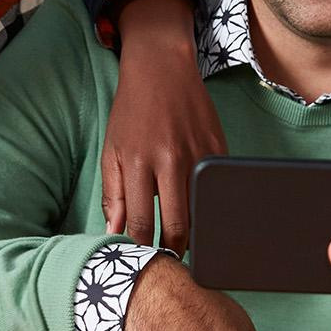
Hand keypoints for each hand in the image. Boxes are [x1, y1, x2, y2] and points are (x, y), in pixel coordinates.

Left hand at [105, 0, 225, 252]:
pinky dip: (208, 204)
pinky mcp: (218, 148)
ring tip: (184, 243)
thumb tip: (114, 233)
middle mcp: (170, 161)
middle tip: (169, 261)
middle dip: (172, 250)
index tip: (143, 262)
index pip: (140, 222)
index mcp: (138, 163)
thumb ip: (112, 194)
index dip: (142, 249)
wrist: (162, 68)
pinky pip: (216, 189)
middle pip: (176, 225)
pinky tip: (200, 212)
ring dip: (193, 232)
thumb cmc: (132, 111)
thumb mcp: (112, 150)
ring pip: (201, 212)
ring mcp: (198, 154)